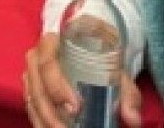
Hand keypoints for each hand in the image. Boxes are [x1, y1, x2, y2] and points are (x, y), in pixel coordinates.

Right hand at [23, 33, 141, 127]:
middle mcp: (36, 59)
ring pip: (32, 101)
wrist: (90, 49)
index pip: (47, 63)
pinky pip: (30, 109)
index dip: (57, 86)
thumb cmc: (99, 55)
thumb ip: (126, 93)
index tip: (76, 107)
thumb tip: (133, 119)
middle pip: (36, 87)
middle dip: (50, 112)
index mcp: (53, 44)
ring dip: (45, 121)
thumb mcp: (115, 68)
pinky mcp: (31, 91)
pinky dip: (41, 122)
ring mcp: (31, 76)